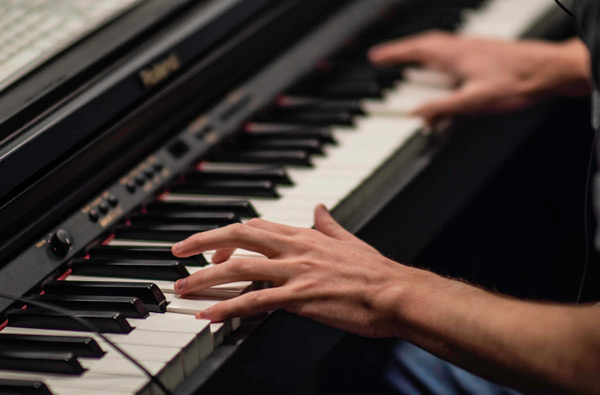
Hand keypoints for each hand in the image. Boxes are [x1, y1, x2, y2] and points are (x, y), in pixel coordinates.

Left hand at [171, 205, 418, 337]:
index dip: (228, 234)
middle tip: (178, 252)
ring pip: (239, 269)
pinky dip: (228, 308)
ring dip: (205, 278)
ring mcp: (295, 272)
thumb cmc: (375, 271)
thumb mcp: (348, 239)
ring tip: (183, 289)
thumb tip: (319, 207)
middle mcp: (294, 248)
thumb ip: (328, 224)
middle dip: (203, 242)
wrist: (395, 293)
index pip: (255, 226)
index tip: (214, 247)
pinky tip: (210, 315)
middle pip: (238, 237)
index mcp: (304, 235)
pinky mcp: (299, 298)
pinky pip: (255, 302)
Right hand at [368, 31, 590, 124]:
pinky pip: (450, 47)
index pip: (415, 50)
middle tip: (385, 58)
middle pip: (423, 44)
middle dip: (401, 50)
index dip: (393, 53)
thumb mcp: (475, 102)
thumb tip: (417, 114)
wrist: (549, 70)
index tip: (375, 56)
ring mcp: (473, 47)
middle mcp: (462, 47)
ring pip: (438, 43)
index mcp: (454, 56)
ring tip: (406, 59)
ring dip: (418, 49)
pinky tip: (441, 64)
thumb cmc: (516, 83)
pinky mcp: (484, 51)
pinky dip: (436, 53)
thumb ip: (443, 108)